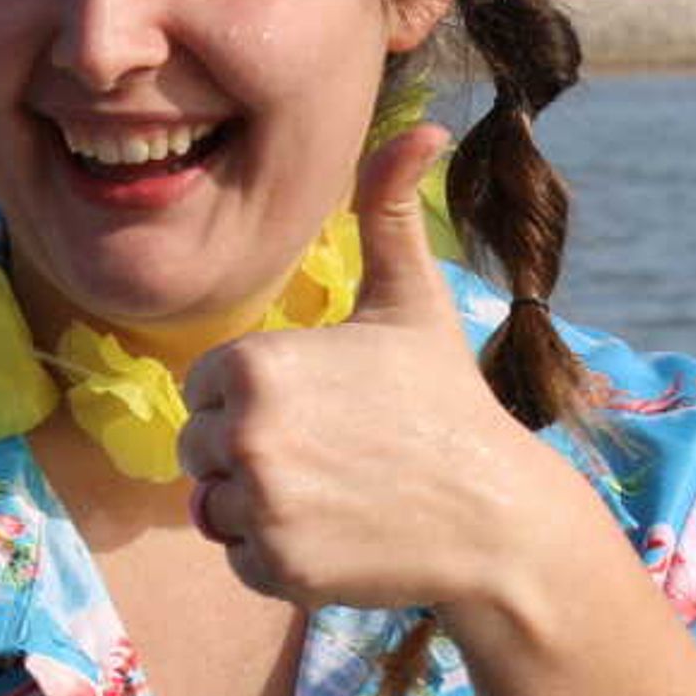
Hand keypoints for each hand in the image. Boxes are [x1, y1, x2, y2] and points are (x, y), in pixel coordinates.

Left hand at [174, 130, 589, 611]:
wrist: (494, 516)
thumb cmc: (445, 402)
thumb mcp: (411, 298)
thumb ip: (388, 210)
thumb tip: (427, 126)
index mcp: (253, 364)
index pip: (205, 390)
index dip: (258, 399)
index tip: (322, 407)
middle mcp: (243, 435)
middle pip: (200, 451)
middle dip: (254, 455)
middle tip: (334, 454)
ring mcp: (258, 506)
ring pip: (215, 508)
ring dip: (263, 507)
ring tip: (337, 492)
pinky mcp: (273, 568)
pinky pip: (239, 560)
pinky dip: (281, 557)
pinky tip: (340, 535)